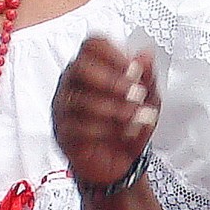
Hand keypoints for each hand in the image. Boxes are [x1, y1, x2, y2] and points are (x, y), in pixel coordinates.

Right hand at [52, 37, 157, 187]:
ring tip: (135, 117)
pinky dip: (106, 130)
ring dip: (115, 109)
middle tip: (134, 93)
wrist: (119, 164)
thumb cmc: (128, 127)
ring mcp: (64, 108)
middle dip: (112, 80)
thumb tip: (144, 54)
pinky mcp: (62, 132)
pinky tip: (121, 133)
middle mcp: (72, 84)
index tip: (133, 69)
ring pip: (81, 100)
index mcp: (91, 70)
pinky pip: (79, 127)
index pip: (92, 46)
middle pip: (80, 67)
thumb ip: (146, 76)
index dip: (113, 53)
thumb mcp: (147, 100)